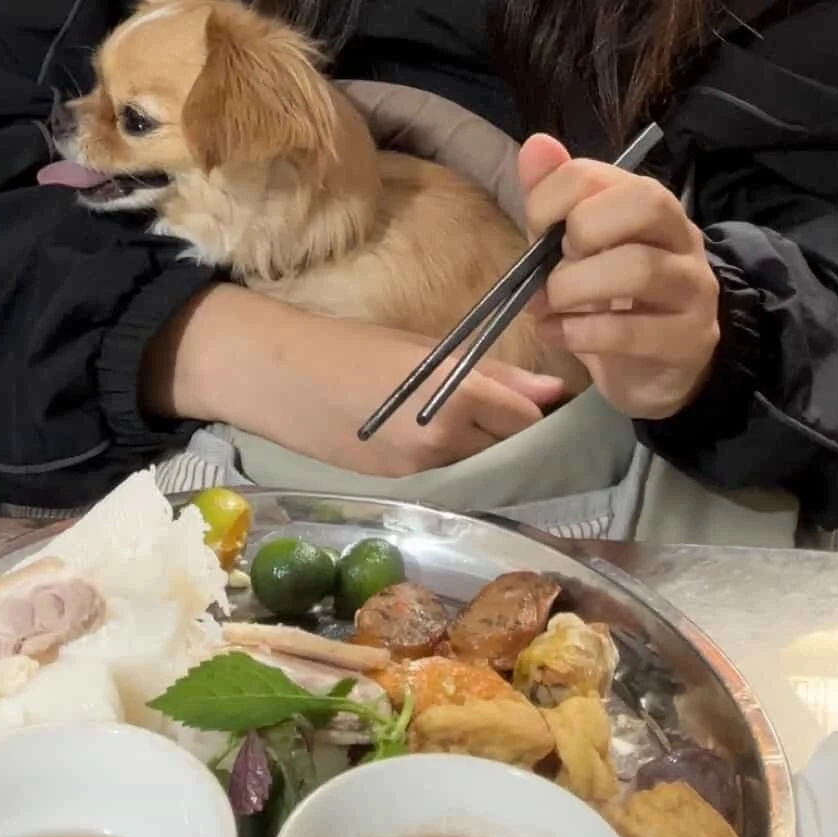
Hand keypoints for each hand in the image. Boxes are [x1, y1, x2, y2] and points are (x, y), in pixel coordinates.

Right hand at [143, 283, 566, 477]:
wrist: (282, 378)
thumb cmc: (354, 348)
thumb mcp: (427, 350)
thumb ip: (493, 373)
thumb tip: (555, 390)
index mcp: (455, 395)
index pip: (526, 418)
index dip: (543, 415)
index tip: (555, 407)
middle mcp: (444, 441)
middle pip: (511, 450)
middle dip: (523, 439)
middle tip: (526, 423)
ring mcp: (421, 471)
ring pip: (482, 469)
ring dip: (493, 455)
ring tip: (488, 433)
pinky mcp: (401, 488)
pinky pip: (450, 480)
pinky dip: (460, 466)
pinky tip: (452, 449)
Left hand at [519, 135, 719, 419]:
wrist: (653, 369)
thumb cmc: (609, 299)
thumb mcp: (572, 247)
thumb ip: (553, 198)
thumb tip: (537, 144)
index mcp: (649, 203)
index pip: (602, 174)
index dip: (552, 197)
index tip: (534, 230)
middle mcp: (681, 237)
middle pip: (645, 202)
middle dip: (584, 230)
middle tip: (557, 263)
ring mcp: (693, 288)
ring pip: (640, 268)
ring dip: (576, 287)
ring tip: (550, 305)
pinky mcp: (690, 340)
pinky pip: (633, 332)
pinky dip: (579, 333)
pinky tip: (555, 334)